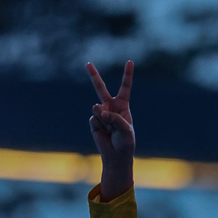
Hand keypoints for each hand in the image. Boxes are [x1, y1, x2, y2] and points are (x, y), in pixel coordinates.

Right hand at [86, 60, 134, 198]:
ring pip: (97, 108)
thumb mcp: (126, 130)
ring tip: (109, 129)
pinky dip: (100, 125)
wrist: (116, 156)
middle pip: (100, 88)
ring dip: (104, 119)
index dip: (127, 74)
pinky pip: (94, 118)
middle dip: (93, 75)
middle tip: (88, 63)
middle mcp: (111, 107)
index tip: (129, 61)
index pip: (125, 87)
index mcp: (123, 106)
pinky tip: (103, 132)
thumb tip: (99, 110)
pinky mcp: (93, 122)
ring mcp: (101, 114)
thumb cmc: (125, 142)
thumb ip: (115, 118)